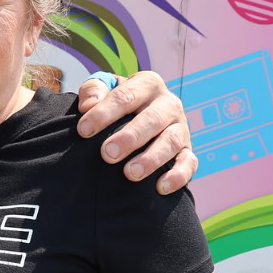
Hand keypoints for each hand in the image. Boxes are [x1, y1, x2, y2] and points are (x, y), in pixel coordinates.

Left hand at [75, 71, 196, 192]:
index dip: (104, 113)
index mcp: (148, 85)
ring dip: (151, 158)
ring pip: (170, 142)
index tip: (83, 130)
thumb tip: (88, 105)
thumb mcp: (104, 90)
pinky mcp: (187, 150)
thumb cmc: (117, 105)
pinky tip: (160, 187)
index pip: (126, 96)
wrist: (141, 116)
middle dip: (129, 137)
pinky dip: (177, 176)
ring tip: (130, 173)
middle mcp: (168, 104)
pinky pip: (189, 163)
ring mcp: (180, 128)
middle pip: (152, 119)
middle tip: (107, 154)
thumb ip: (93, 91)